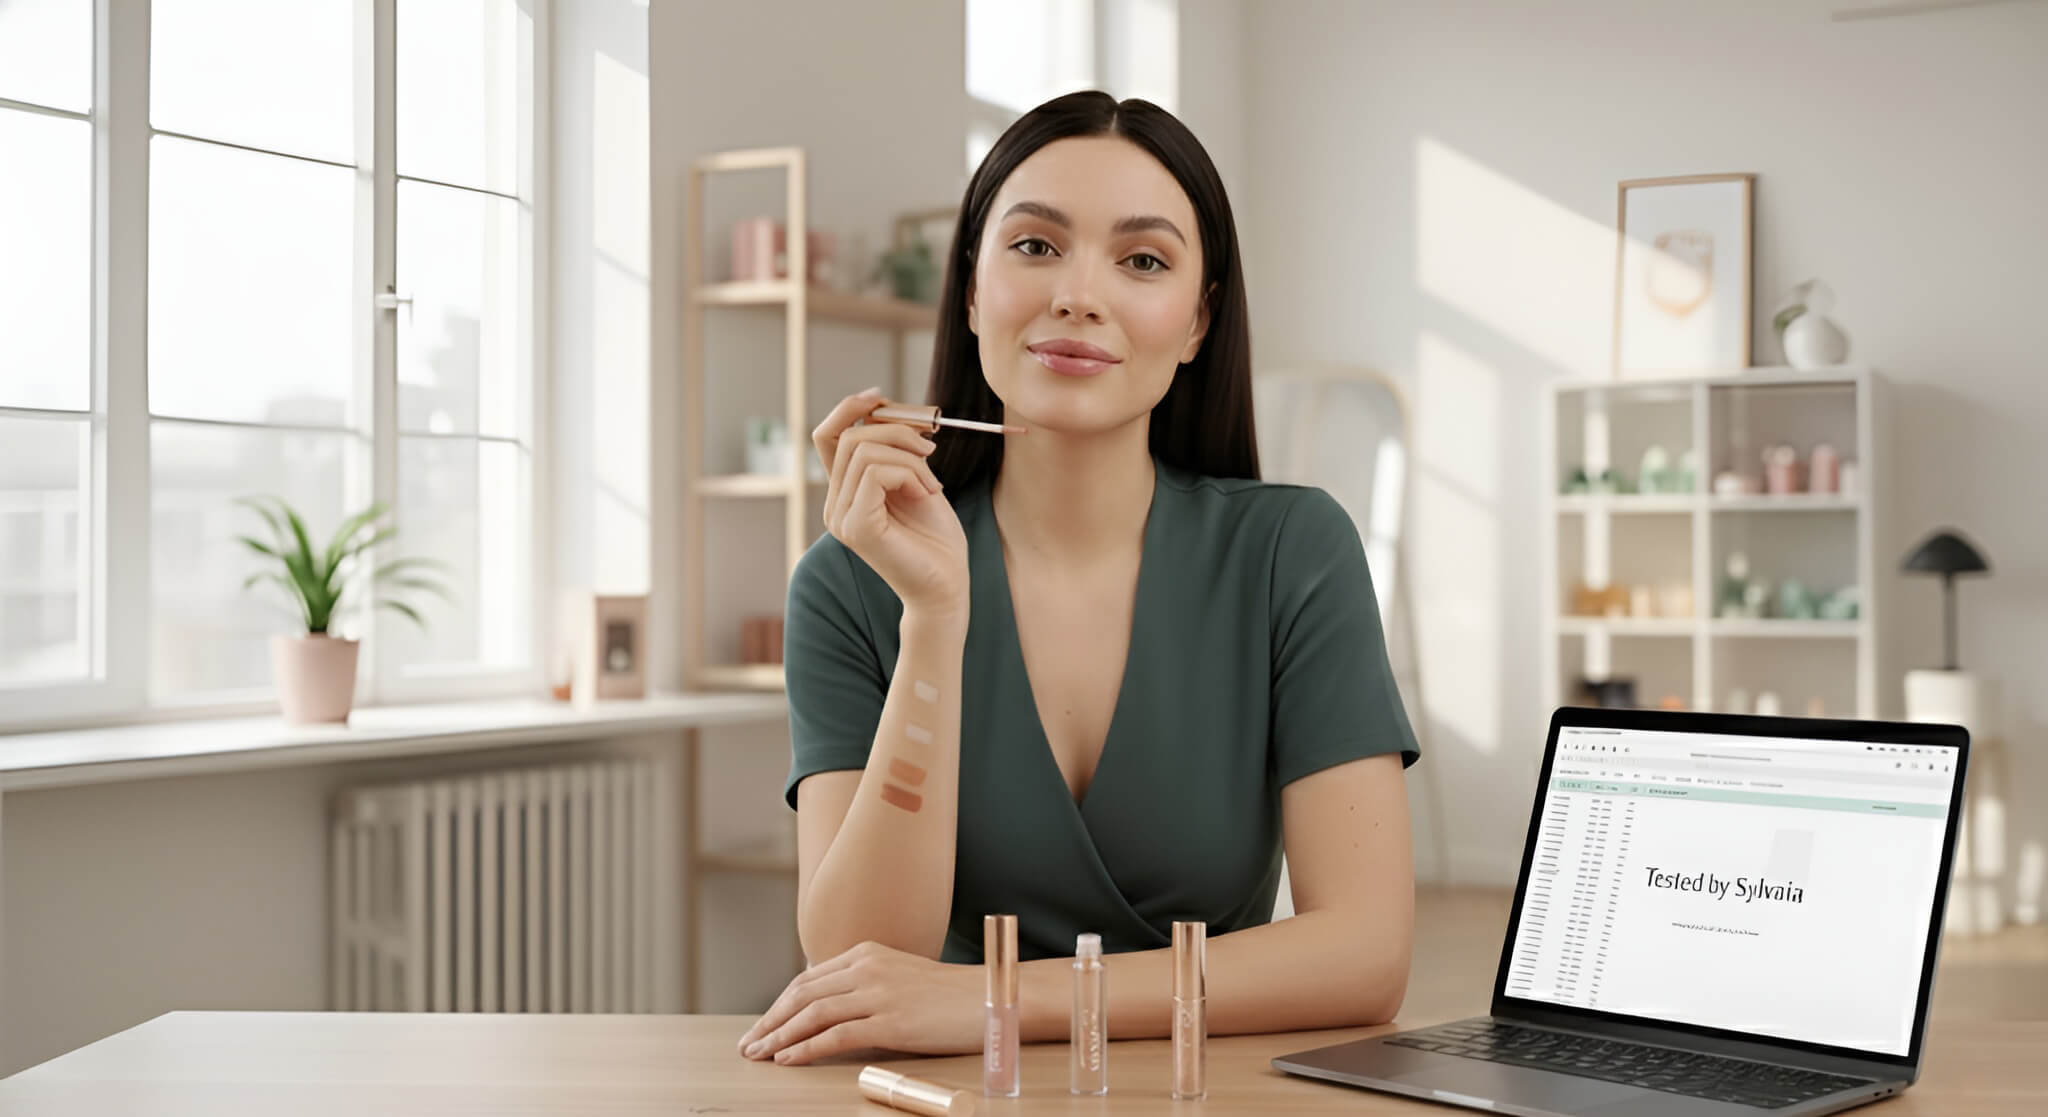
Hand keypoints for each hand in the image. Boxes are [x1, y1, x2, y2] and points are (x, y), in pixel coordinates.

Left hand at [736, 941, 983, 1064]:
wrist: (989, 999)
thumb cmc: (948, 997)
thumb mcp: (900, 979)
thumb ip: (866, 987)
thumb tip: (832, 1011)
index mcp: (867, 953)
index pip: (808, 979)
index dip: (780, 1004)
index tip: (763, 1024)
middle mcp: (866, 968)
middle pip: (802, 995)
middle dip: (769, 1020)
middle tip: (749, 1044)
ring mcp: (877, 993)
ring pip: (812, 1014)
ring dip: (779, 1036)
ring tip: (759, 1055)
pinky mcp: (890, 1021)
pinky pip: (835, 1036)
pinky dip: (805, 1048)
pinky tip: (788, 1059)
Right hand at [813, 389, 969, 617]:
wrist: (948, 586)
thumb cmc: (936, 538)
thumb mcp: (916, 479)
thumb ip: (894, 450)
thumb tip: (882, 406)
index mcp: (844, 492)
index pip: (828, 435)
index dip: (850, 408)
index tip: (882, 397)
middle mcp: (834, 505)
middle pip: (850, 436)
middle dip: (897, 429)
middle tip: (932, 447)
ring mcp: (841, 518)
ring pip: (864, 450)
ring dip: (910, 456)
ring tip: (932, 483)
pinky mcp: (856, 528)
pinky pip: (875, 471)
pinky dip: (909, 473)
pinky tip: (927, 494)